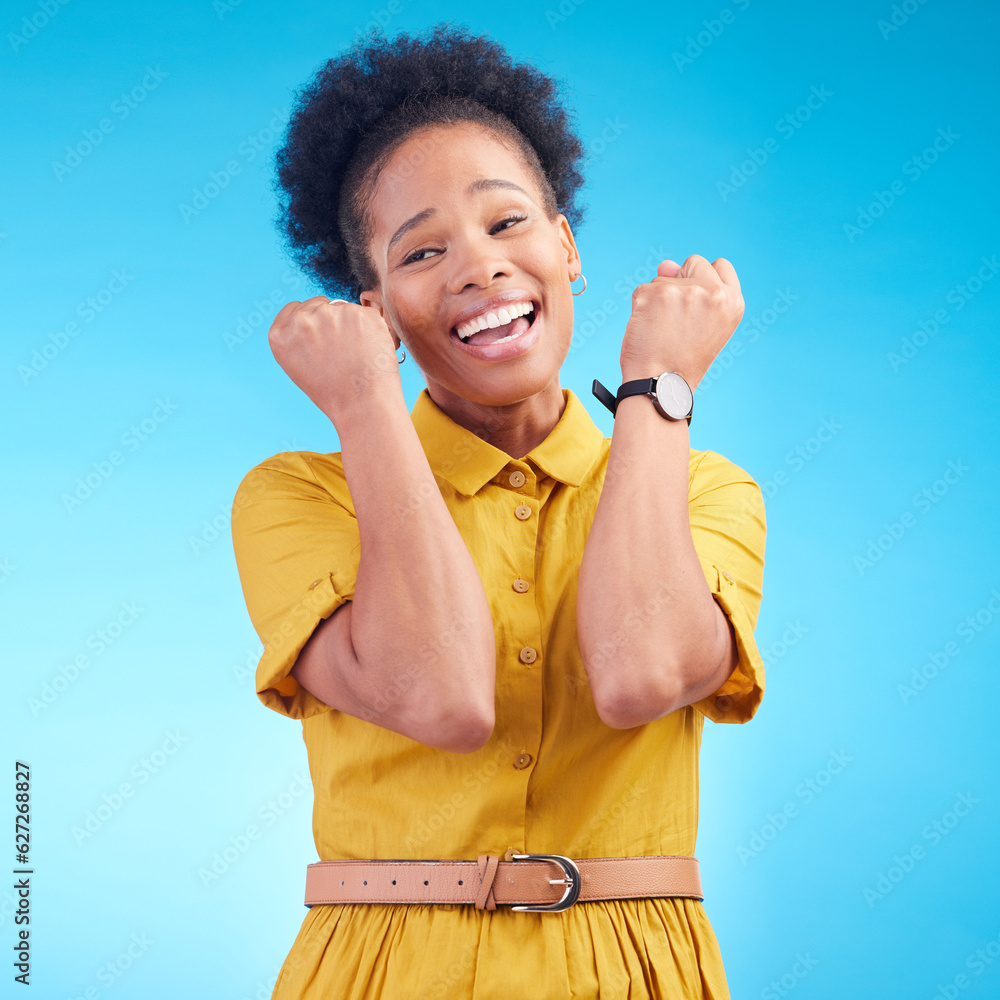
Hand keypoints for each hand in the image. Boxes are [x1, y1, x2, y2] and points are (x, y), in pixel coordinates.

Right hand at [267, 297, 403, 424]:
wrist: (362, 404)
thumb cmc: (334, 393)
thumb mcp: (299, 366)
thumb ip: (298, 337)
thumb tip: (313, 316)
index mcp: (280, 334)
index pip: (294, 309)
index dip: (310, 321)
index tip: (321, 338)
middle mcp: (301, 320)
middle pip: (318, 304)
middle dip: (330, 321)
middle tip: (342, 351)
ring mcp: (330, 313)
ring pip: (343, 309)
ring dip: (351, 324)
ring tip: (355, 354)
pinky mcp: (357, 313)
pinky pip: (365, 315)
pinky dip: (370, 328)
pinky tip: (369, 350)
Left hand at [620, 255, 743, 390]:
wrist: (660, 385)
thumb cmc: (681, 361)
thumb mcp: (703, 325)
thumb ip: (694, 290)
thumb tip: (666, 264)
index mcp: (733, 302)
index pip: (721, 266)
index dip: (704, 279)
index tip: (696, 300)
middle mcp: (713, 293)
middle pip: (694, 262)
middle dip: (681, 281)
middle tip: (676, 319)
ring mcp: (684, 291)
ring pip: (664, 278)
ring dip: (658, 299)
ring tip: (662, 332)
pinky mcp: (656, 293)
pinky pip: (643, 290)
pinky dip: (640, 307)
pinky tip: (647, 330)